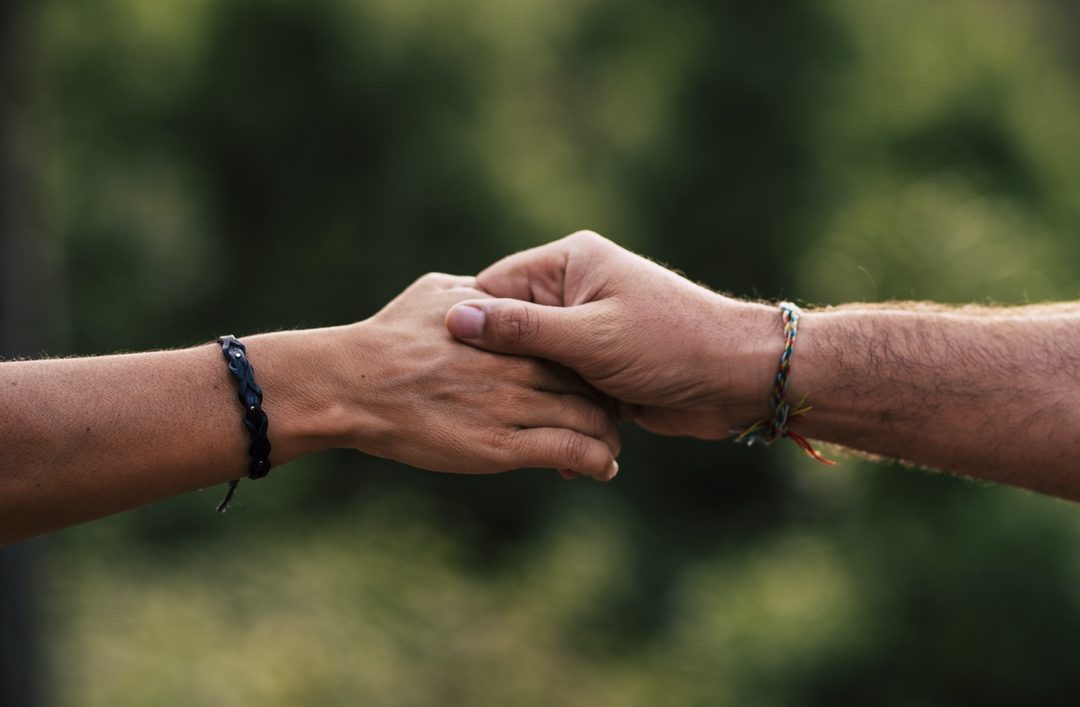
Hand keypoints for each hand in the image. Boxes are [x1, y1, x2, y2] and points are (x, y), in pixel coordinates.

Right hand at [342, 272, 619, 479]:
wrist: (352, 385)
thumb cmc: (387, 336)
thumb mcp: (438, 291)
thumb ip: (479, 295)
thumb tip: (495, 294)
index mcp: (512, 320)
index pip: (571, 334)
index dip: (586, 357)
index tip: (593, 374)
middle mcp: (520, 357)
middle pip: (585, 377)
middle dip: (605, 400)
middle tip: (612, 417)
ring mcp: (514, 400)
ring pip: (587, 416)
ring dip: (606, 436)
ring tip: (609, 449)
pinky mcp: (502, 444)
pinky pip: (568, 450)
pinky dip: (594, 460)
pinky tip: (601, 470)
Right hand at [445, 232, 778, 438]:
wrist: (737, 377)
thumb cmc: (669, 344)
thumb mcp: (589, 337)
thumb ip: (522, 330)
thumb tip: (457, 320)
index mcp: (569, 263)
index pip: (496, 287)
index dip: (470, 325)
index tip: (444, 363)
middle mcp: (575, 291)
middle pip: (512, 328)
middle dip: (498, 367)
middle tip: (470, 401)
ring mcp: (589, 330)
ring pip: (536, 363)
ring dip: (528, 394)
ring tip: (502, 424)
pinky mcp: (601, 366)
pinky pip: (562, 386)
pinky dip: (555, 410)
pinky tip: (544, 438)